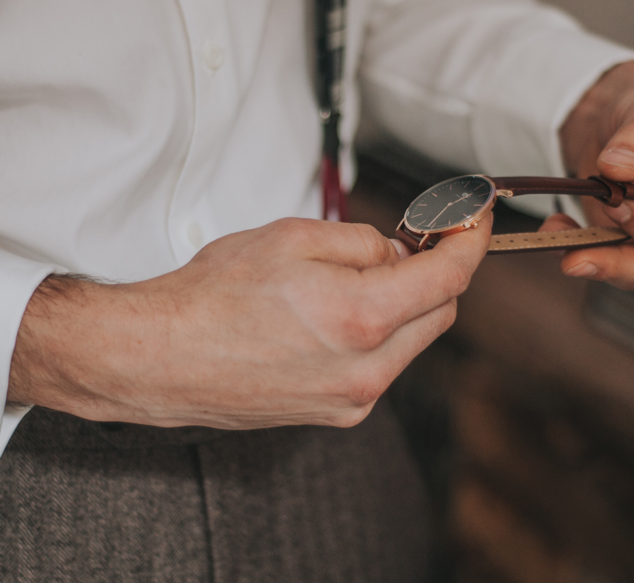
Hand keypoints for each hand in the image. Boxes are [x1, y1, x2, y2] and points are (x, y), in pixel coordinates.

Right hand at [8, 215, 490, 427]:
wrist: (161, 358)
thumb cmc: (211, 297)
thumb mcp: (291, 237)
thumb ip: (361, 242)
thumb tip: (395, 254)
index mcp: (362, 318)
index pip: (449, 276)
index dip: (470, 238)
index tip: (473, 217)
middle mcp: (366, 371)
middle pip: (439, 312)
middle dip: (434, 271)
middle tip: (408, 240)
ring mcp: (351, 400)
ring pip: (410, 342)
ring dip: (403, 305)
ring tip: (351, 278)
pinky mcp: (333, 415)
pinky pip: (378, 367)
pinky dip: (376, 335)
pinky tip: (332, 317)